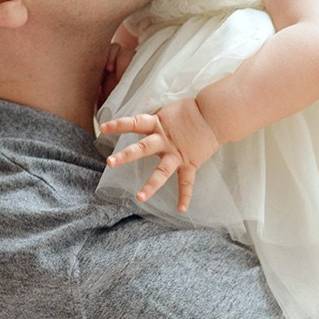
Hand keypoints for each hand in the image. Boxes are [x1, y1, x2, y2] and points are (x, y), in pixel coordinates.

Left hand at [98, 98, 220, 212]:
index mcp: (157, 124)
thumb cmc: (191, 109)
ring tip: (139, 198)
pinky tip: (181, 209)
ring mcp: (177, 154)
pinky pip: (187, 182)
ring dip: (151, 185)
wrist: (215, 114)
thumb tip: (142, 114)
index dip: (118, 125)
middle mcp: (164, 140)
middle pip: (142, 148)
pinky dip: (185, 196)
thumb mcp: (167, 109)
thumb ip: (154, 116)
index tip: (103, 128)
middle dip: (126, 156)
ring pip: (162, 172)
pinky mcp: (191, 163)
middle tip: (109, 162)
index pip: (134, 123)